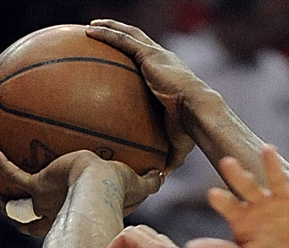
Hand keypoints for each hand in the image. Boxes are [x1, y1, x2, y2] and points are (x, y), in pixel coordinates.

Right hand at [0, 149, 159, 236]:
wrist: (99, 182)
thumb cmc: (120, 188)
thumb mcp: (137, 184)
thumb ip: (150, 182)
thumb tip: (165, 174)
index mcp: (78, 217)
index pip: (69, 226)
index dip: (64, 228)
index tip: (63, 226)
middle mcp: (58, 213)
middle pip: (38, 225)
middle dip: (28, 224)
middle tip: (23, 218)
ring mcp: (45, 201)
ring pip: (18, 208)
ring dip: (7, 204)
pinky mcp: (38, 185)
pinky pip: (16, 175)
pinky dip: (4, 165)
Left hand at [87, 20, 199, 170]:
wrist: (198, 112)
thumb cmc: (190, 129)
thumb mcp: (176, 146)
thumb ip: (166, 158)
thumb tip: (160, 179)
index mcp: (168, 78)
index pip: (149, 64)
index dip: (135, 58)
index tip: (121, 60)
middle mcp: (163, 61)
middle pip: (138, 42)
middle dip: (120, 35)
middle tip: (100, 34)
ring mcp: (157, 55)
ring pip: (130, 34)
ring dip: (111, 28)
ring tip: (90, 27)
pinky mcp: (150, 54)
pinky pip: (124, 40)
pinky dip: (108, 33)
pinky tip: (90, 30)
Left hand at [184, 145, 288, 247]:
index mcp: (242, 215)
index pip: (228, 205)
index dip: (221, 200)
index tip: (212, 195)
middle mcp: (260, 202)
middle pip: (247, 185)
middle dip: (238, 174)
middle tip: (226, 162)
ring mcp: (284, 199)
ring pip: (276, 179)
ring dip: (271, 165)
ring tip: (267, 150)